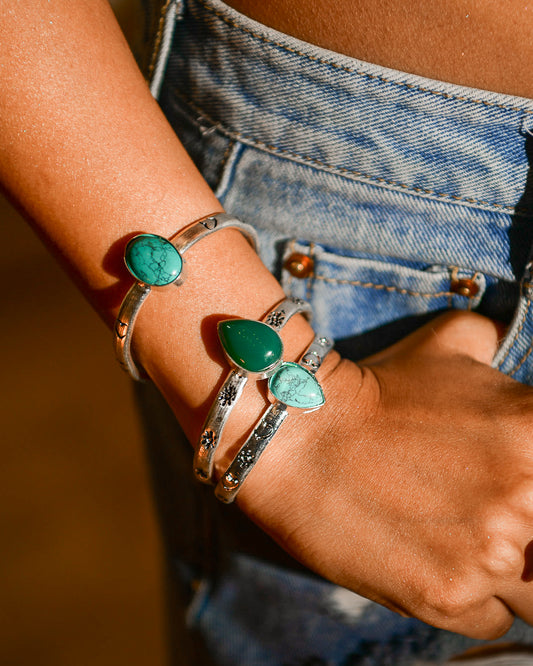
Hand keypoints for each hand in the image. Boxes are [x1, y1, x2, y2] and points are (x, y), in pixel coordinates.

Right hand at [237, 310, 532, 638]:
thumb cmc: (376, 387)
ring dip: (505, 572)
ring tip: (459, 541)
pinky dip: (468, 598)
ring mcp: (489, 552)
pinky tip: (433, 561)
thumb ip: (493, 340)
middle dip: (525, 531)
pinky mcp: (448, 596)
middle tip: (480, 512)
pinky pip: (490, 619)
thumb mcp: (446, 344)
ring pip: (532, 591)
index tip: (516, 491)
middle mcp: (527, 495)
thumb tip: (502, 339)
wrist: (302, 432)